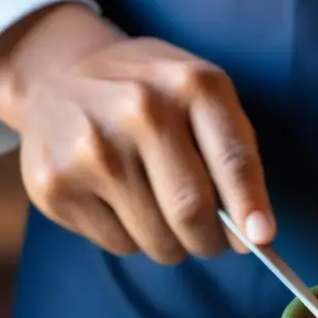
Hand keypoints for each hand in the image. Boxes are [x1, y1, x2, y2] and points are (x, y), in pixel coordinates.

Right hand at [0, 5, 273, 263]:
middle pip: (192, 210)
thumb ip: (235, 157)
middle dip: (211, 240)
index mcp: (191, 86)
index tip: (261, 240)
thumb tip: (255, 234)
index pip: (233, 161)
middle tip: (212, 239)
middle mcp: (140, 111)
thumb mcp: (203, 96)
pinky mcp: (56, 185)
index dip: (251, 208)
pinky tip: (121, 202)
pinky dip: (133, 238)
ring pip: (158, 239)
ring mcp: (92, 149)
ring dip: (174, 244)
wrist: (57, 73)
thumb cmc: (152, 95)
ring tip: (162, 213)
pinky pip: (119, 245)